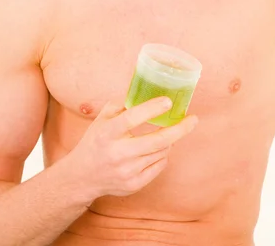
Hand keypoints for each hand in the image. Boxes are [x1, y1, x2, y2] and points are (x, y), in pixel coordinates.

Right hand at [68, 97, 197, 202]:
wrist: (82, 177)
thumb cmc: (95, 141)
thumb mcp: (102, 119)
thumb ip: (122, 104)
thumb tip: (145, 88)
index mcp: (107, 133)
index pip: (132, 118)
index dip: (152, 109)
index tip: (168, 101)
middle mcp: (117, 153)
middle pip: (157, 141)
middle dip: (180, 129)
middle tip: (193, 119)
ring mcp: (127, 172)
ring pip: (161, 152)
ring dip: (169, 140)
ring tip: (169, 132)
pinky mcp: (134, 185)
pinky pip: (159, 165)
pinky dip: (162, 154)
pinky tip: (157, 149)